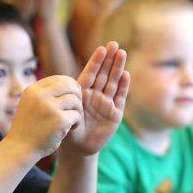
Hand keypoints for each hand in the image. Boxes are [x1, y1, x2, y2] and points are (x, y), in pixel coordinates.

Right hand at [6, 74, 83, 159]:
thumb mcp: (32, 104)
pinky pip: (77, 115)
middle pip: (70, 85)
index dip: (70, 86)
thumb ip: (46, 94)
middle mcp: (40, 95)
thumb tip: (71, 83)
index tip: (72, 96)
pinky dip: (76, 123)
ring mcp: (49, 107)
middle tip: (75, 108)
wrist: (20, 148)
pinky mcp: (59, 120)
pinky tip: (70, 129)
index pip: (59, 79)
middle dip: (77, 96)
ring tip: (71, 120)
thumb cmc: (29, 128)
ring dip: (77, 111)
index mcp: (33, 90)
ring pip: (75, 100)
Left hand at [60, 41, 129, 155]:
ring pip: (113, 82)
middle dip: (109, 59)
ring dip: (118, 68)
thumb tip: (73, 92)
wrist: (78, 149)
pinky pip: (120, 97)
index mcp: (82, 93)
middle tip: (115, 44)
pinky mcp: (115, 114)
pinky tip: (126, 74)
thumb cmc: (68, 131)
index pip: (90, 74)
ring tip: (122, 53)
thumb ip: (71, 104)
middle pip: (103, 74)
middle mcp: (95, 96)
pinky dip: (123, 86)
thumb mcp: (66, 115)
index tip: (101, 48)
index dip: (96, 62)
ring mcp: (106, 104)